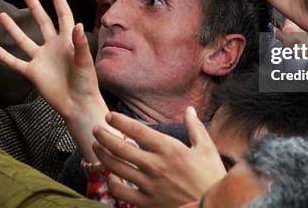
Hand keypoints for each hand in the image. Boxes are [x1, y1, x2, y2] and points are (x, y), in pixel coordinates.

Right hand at [0, 0, 111, 161]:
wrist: (78, 104)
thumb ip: (80, 44)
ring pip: (24, 40)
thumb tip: (77, 24)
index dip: (59, 1)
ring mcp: (41, 59)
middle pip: (42, 22)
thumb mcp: (84, 61)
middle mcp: (53, 46)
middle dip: (35, 7)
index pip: (63, 16)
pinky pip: (15, 62)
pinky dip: (3, 55)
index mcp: (68, 41)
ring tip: (2, 14)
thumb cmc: (86, 82)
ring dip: (13, 28)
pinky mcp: (32, 73)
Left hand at [92, 107, 224, 206]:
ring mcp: (149, 186)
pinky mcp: (147, 203)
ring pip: (116, 168)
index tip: (110, 116)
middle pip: (120, 148)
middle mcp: (155, 166)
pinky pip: (121, 192)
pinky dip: (111, 183)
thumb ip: (195, 127)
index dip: (120, 121)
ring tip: (97, 147)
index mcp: (169, 149)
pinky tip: (110, 176)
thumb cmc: (211, 177)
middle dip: (104, 136)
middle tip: (96, 129)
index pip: (137, 130)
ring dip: (103, 156)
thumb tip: (189, 109)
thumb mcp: (207, 148)